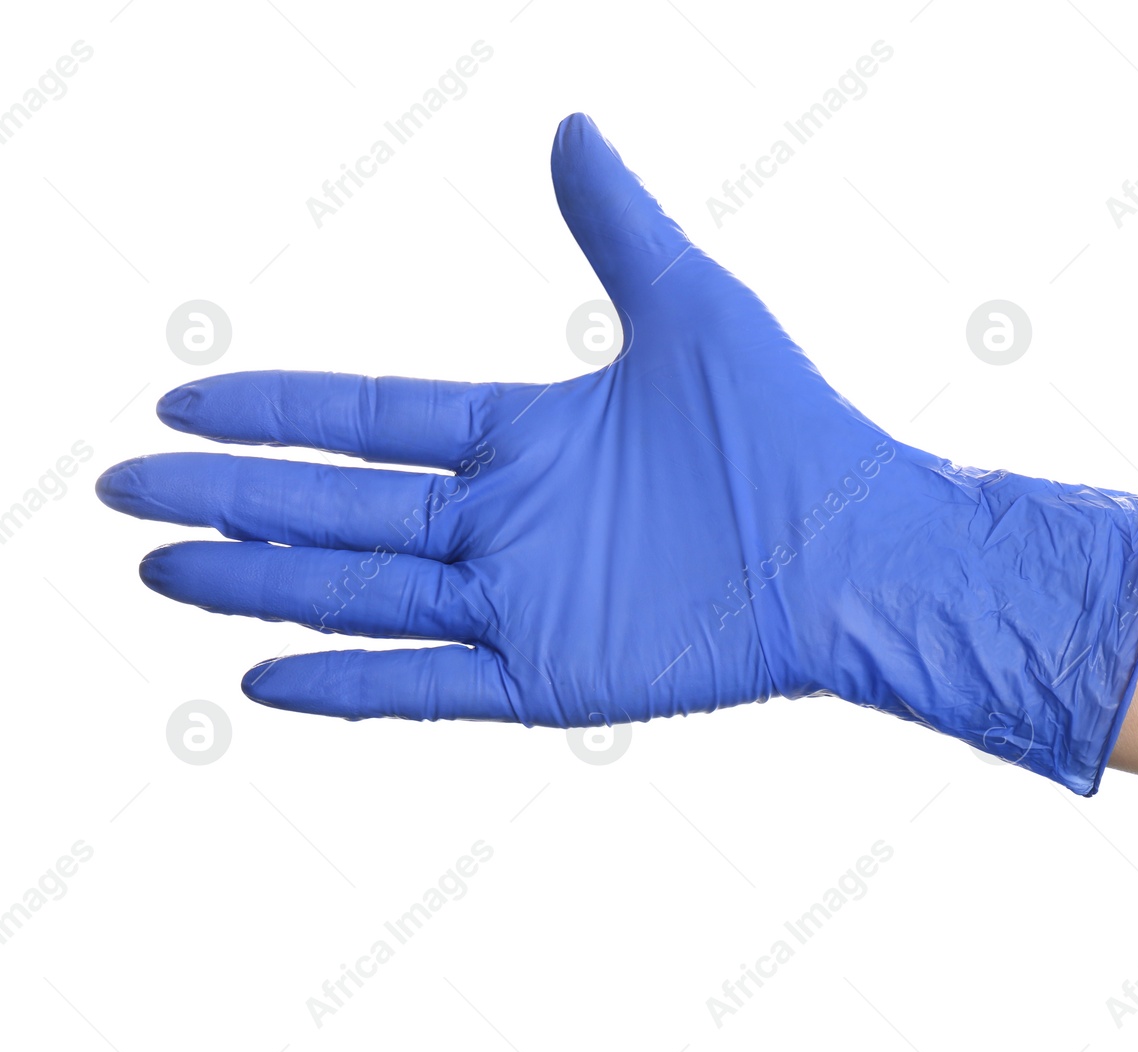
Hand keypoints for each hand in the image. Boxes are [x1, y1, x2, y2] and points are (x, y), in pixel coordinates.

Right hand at [97, 114, 1137, 794]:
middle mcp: (507, 520)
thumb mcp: (690, 305)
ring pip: (359, 593)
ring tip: (161, 572)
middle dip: (229, 501)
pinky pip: (427, 684)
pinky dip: (346, 682)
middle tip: (125, 496)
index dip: (274, 412)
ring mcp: (523, 601)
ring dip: (259, 584)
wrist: (858, 546)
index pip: (367, 419)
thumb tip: (571, 126)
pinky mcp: (552, 675)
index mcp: (525, 435)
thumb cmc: (787, 427)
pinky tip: (258, 677)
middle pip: (335, 508)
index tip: (185, 402)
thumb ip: (614, 225)